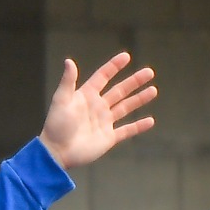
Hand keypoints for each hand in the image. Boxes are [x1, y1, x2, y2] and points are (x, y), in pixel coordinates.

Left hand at [38, 53, 156, 168]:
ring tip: (153, 90)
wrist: (57, 152)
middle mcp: (97, 107)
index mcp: (86, 96)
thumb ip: (67, 81)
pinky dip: (138, 126)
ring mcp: (104, 122)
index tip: (126, 56)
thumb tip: (69, 61)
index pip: (103, 77)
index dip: (113, 66)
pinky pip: (126, 131)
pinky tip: (150, 121)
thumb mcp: (61, 100)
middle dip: (134, 81)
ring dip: (139, 99)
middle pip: (119, 91)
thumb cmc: (56, 126)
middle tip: (149, 72)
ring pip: (126, 108)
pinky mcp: (108, 138)